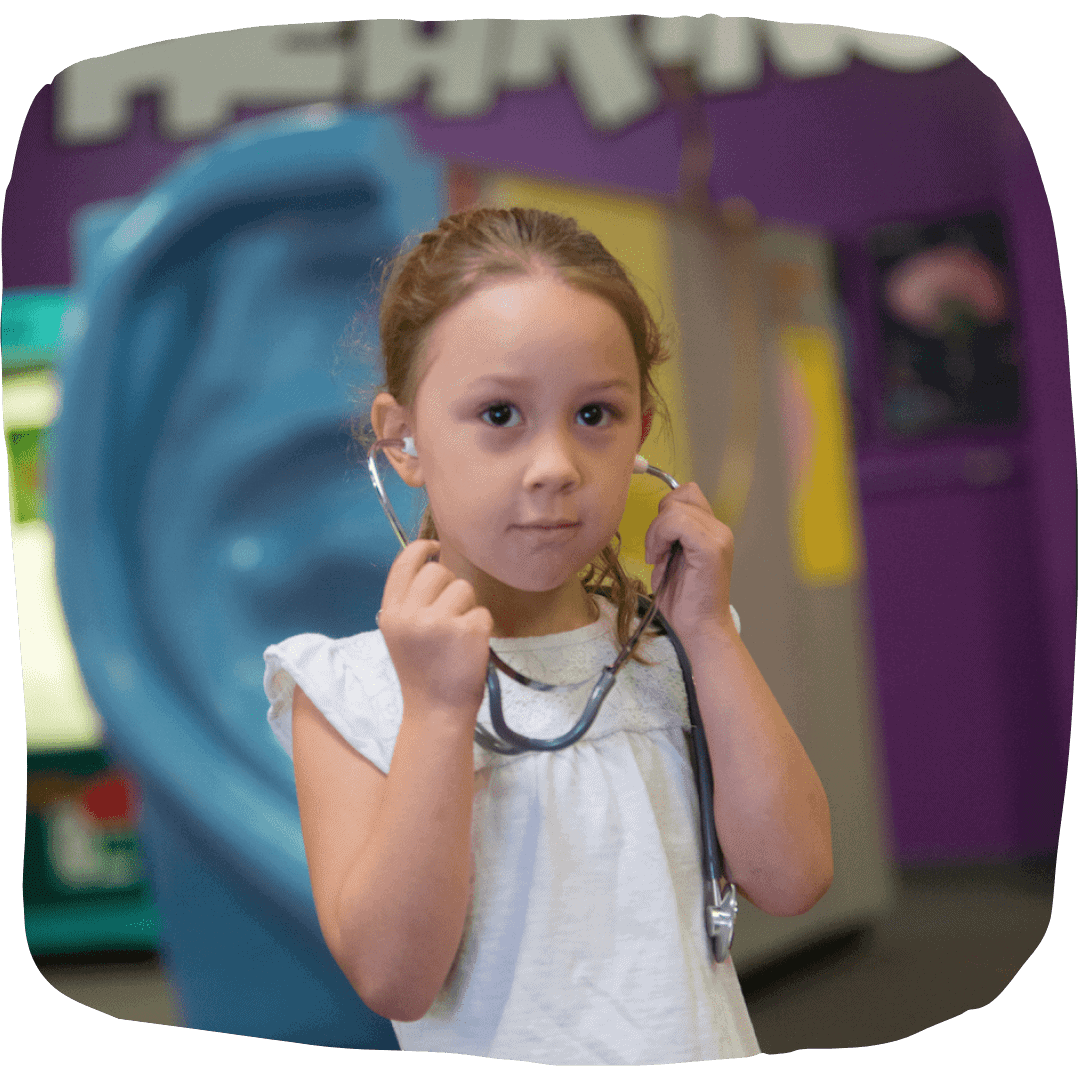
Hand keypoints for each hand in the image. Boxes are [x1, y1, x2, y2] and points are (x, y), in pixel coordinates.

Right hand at [378, 540, 493, 719]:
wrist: (435, 712)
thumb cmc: (423, 673)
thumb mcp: (401, 635)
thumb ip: (410, 603)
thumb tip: (434, 565)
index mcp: (391, 613)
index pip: (404, 563)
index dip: (422, 549)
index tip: (436, 548)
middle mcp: (410, 614)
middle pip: (439, 571)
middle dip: (451, 586)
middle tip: (452, 614)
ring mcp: (439, 622)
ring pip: (465, 589)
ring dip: (468, 608)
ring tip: (459, 637)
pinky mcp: (467, 631)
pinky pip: (483, 613)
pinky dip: (482, 629)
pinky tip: (470, 650)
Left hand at [643, 483, 736, 641]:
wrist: (700, 628)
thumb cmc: (684, 600)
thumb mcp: (673, 558)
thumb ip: (670, 534)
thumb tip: (658, 517)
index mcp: (712, 530)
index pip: (687, 494)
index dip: (665, 512)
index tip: (658, 541)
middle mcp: (720, 529)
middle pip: (679, 496)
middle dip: (659, 521)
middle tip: (656, 551)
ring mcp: (718, 537)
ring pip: (674, 508)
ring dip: (656, 532)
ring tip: (658, 557)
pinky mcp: (711, 548)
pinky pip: (675, 522)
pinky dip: (659, 538)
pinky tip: (660, 559)